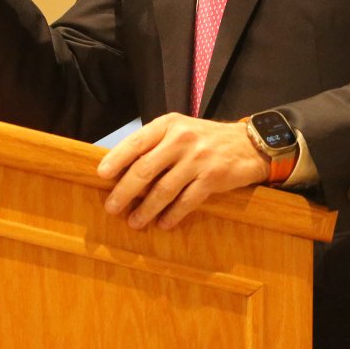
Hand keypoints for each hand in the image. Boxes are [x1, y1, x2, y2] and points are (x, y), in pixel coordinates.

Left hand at [96, 113, 269, 229]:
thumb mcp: (180, 130)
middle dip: (124, 191)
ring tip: (134, 222)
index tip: (101, 175)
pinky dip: (172, 215)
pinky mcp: (212, 178)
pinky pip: (186, 201)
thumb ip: (155, 144)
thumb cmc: (205, 139)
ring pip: (163, 189)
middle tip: (111, 207)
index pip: (136, 142)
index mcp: (169, 125)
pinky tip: (163, 223)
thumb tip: (121, 169)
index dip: (117, 159)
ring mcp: (198, 159)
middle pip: (145, 169)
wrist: (248, 144)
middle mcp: (182, 139)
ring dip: (145, 209)